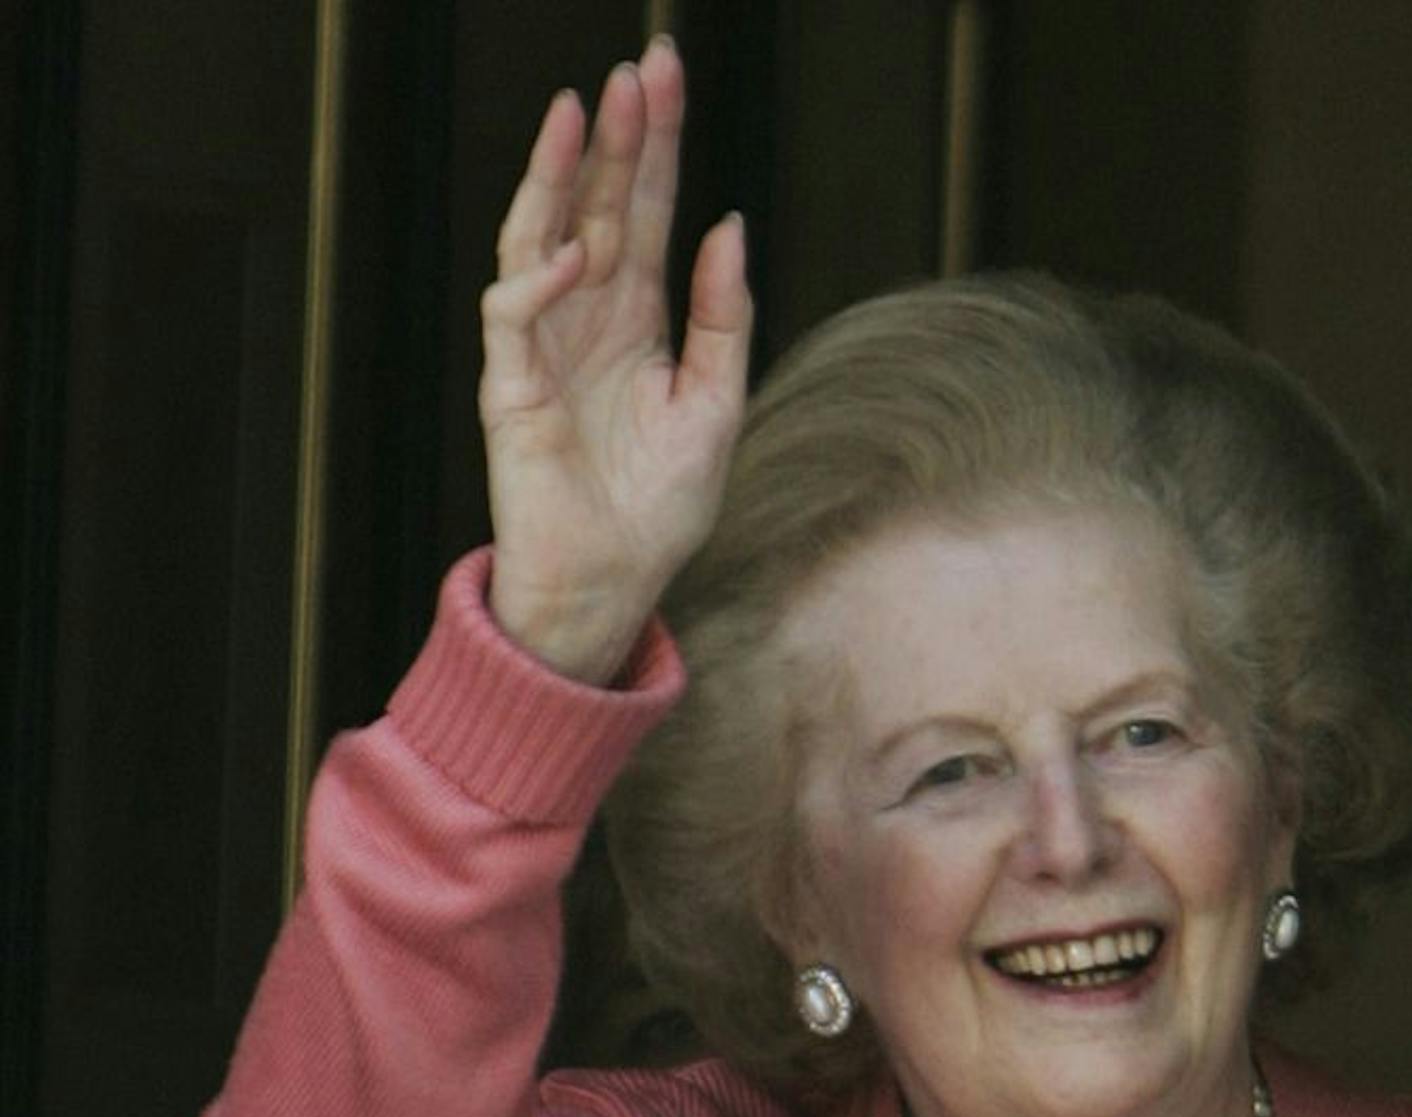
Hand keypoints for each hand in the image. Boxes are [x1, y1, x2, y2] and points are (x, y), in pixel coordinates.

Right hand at [478, 37, 751, 684]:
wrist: (616, 582)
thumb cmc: (662, 505)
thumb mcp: (718, 404)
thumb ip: (722, 318)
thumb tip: (728, 226)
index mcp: (640, 316)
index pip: (645, 210)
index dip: (656, 145)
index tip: (666, 75)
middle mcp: (588, 317)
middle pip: (597, 205)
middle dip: (615, 137)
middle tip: (636, 68)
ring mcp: (544, 345)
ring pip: (541, 237)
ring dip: (558, 176)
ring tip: (581, 111)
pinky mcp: (512, 387)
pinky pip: (513, 316)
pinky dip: (539, 281)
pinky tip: (575, 251)